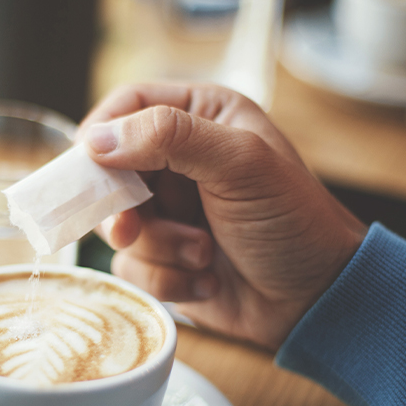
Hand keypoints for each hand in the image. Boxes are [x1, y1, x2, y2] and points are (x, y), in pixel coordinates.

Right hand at [80, 83, 366, 349]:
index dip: (102, 134)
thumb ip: (169, 138)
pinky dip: (166, 277)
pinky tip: (206, 279)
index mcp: (203, 117)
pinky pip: (133, 266)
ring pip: (119, 224)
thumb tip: (94, 140)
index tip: (88, 167)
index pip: (129, 105)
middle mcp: (182, 159)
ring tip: (203, 254)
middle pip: (110, 170)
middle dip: (123, 207)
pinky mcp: (167, 256)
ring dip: (159, 247)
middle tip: (131, 228)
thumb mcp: (239, 164)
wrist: (317, 300)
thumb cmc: (293, 222)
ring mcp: (172, 210)